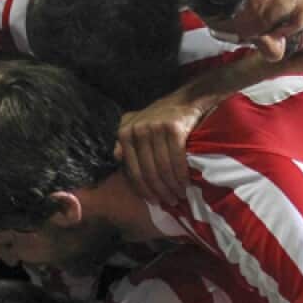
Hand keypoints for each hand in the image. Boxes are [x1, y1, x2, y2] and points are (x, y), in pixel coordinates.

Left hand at [116, 90, 207, 205]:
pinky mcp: (174, 128)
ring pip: (162, 167)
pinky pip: (176, 159)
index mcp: (125, 133)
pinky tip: (186, 184)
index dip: (143, 189)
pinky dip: (181, 175)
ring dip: (172, 186)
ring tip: (178, 196)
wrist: (185, 99)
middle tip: (170, 202)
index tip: (154, 201)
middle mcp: (138, 130)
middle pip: (148, 171)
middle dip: (160, 191)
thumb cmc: (159, 117)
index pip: (133, 170)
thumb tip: (116, 157)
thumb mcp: (136, 125)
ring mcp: (155, 128)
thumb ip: (125, 141)